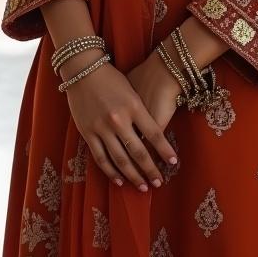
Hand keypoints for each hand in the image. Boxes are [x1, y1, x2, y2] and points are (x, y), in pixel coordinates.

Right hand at [61, 51, 177, 192]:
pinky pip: (101, 157)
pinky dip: (111, 171)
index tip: (173, 163)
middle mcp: (119, 119)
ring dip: (133, 176)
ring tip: (143, 187)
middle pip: (138, 151)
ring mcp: (102, 127)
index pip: (154, 134)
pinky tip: (119, 180)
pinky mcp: (87, 132)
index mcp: (133, 106)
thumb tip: (152, 136)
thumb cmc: (112, 78)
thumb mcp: (131, 91)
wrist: (84, 69)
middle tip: (159, 182)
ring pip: (120, 159)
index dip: (165, 150)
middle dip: (150, 169)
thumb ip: (140, 113)